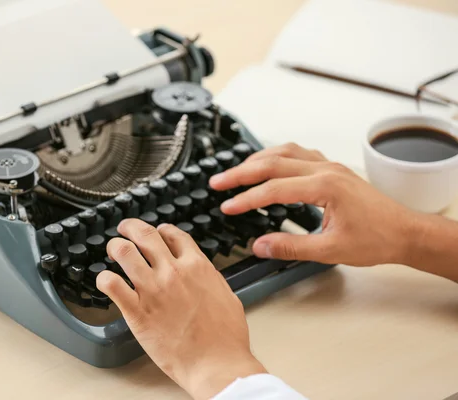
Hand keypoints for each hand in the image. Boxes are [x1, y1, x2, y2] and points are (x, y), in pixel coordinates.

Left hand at [96, 219, 265, 398]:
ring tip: (113, 250)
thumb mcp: (226, 295)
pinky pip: (111, 284)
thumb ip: (210, 279)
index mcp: (197, 266)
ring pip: (123, 251)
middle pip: (145, 234)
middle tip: (125, 228)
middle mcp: (173, 272)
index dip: (162, 230)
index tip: (157, 232)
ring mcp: (153, 290)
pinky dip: (104, 278)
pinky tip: (105, 281)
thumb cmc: (225, 337)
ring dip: (115, 246)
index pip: (173, 234)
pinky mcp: (137, 311)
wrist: (216, 363)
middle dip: (131, 227)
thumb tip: (203, 273)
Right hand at [209, 143, 418, 266]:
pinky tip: (269, 165)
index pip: (274, 189)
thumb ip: (291, 246)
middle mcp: (325, 169)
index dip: (246, 199)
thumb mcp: (331, 249)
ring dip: (258, 160)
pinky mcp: (332, 169)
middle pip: (273, 162)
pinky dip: (277, 157)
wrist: (406, 232)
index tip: (227, 207)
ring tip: (237, 171)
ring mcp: (329, 166)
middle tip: (218, 181)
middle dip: (241, 172)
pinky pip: (298, 153)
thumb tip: (260, 246)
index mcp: (325, 186)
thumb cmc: (377, 239)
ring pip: (285, 152)